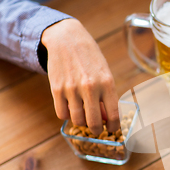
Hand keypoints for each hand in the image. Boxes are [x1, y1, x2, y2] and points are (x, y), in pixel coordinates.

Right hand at [41, 19, 119, 134]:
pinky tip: (71, 109)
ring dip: (81, 123)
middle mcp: (90, 87)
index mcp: (107, 83)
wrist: (67, 39)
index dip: (113, 126)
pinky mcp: (56, 89)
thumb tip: (106, 119)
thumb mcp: (105, 74)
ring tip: (84, 117)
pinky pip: (62, 114)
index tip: (112, 129)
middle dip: (97, 130)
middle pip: (94, 122)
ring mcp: (72, 89)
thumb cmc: (91, 58)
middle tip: (97, 130)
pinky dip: (67, 116)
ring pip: (77, 120)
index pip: (113, 114)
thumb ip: (106, 96)